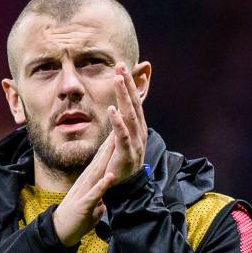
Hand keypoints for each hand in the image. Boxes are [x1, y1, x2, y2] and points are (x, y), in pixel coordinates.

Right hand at [53, 137, 115, 246]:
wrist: (59, 232)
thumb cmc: (76, 219)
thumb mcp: (91, 205)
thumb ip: (98, 197)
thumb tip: (105, 196)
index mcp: (87, 182)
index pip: (100, 161)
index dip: (109, 146)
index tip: (117, 131)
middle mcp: (84, 183)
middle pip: (99, 161)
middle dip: (109, 144)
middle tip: (118, 125)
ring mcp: (83, 193)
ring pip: (96, 172)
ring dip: (106, 158)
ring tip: (115, 143)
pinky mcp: (83, 205)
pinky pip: (94, 194)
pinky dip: (103, 185)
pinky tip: (110, 176)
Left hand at [105, 62, 147, 184]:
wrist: (125, 187)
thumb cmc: (120, 162)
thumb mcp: (120, 138)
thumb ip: (121, 123)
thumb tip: (119, 106)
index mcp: (137, 128)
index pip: (134, 102)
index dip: (129, 84)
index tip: (122, 67)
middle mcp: (139, 132)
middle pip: (133, 104)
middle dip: (127, 84)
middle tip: (121, 65)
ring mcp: (135, 143)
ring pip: (130, 115)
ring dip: (123, 96)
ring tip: (117, 79)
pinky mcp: (127, 153)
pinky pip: (122, 135)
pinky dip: (117, 122)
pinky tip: (112, 109)